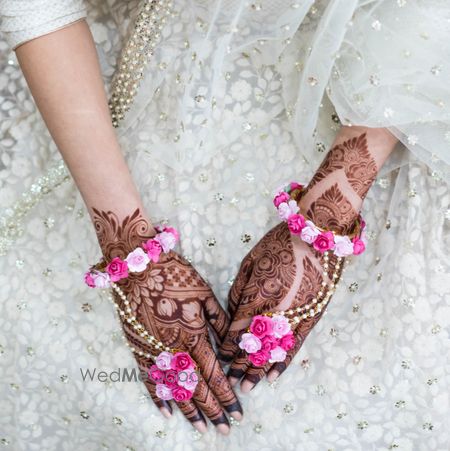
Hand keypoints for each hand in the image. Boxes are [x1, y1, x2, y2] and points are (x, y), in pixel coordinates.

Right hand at [93, 208, 241, 434]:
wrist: (140, 266)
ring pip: (174, 389)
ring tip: (200, 429)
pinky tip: (167, 413)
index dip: (226, 396)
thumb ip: (220, 321)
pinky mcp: (138, 349)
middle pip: (197, 388)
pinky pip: (148, 379)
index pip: (215, 375)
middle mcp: (175, 350)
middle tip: (224, 429)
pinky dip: (158, 398)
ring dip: (189, 411)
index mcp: (194, 335)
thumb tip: (232, 344)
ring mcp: (154, 352)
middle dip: (213, 410)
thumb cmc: (176, 275)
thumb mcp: (205, 294)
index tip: (237, 413)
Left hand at [218, 127, 396, 392]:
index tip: (220, 361)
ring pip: (272, 352)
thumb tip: (231, 313)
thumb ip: (239, 290)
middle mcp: (272, 312)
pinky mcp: (312, 317)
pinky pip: (296, 346)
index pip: (235, 331)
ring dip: (258, 371)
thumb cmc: (279, 244)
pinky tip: (275, 377)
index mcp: (254, 296)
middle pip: (252, 347)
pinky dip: (284, 364)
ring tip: (248, 387)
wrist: (316, 236)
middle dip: (239, 365)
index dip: (227, 349)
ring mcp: (294, 317)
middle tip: (230, 382)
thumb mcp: (250, 261)